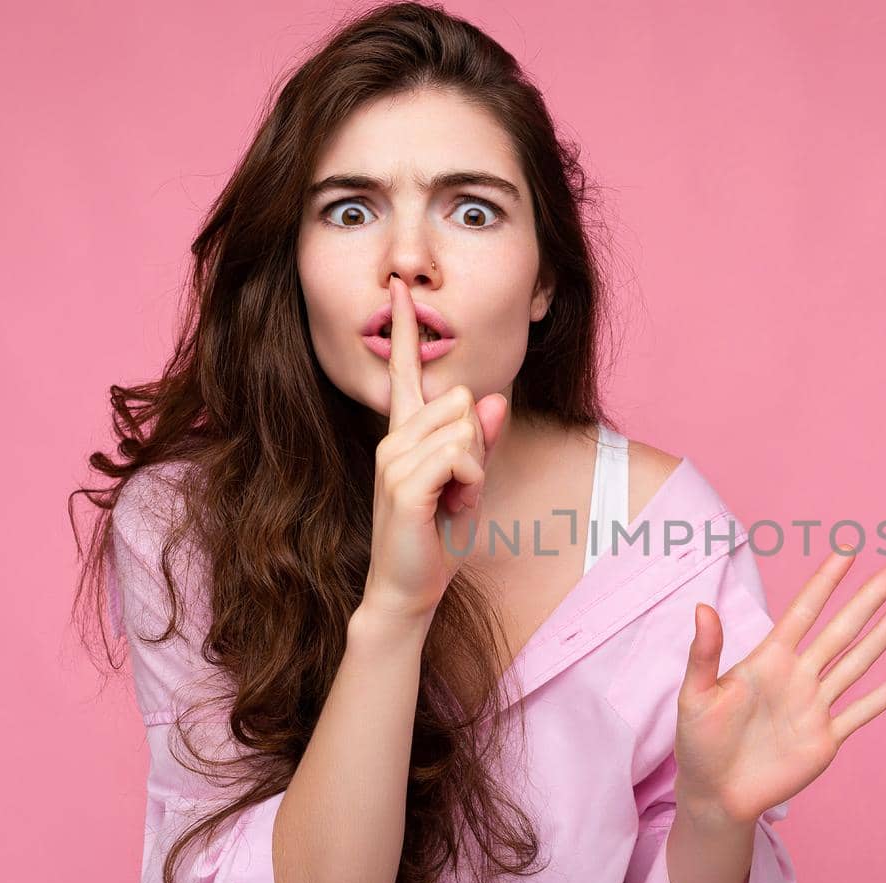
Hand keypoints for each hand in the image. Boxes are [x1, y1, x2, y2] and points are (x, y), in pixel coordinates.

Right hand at [361, 274, 508, 620]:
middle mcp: (392, 440)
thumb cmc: (436, 539)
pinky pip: (460, 457)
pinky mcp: (403, 484)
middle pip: (461, 400)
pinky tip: (452, 508)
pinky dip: (471, 483)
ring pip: (463, 429)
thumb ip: (480, 442)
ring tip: (452, 503)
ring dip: (475, 470)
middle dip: (477, 446)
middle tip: (459, 490)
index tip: (401, 288)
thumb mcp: (468, 485)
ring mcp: (393, 460)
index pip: (404, 372)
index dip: (403, 329)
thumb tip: (492, 399)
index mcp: (404, 436)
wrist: (408, 590)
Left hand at [673, 548, 885, 824]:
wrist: (715, 794)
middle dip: (867, 600)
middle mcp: (797, 677)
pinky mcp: (824, 740)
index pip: (803, 612)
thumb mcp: (695, 695)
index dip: (825, 582)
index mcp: (768, 660)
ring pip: (855, 665)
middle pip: (840, 631)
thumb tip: (703, 607)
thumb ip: (704, 653)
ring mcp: (814, 708)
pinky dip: (881, 698)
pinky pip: (858, 714)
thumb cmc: (698, 743)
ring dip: (881, 638)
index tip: (847, 552)